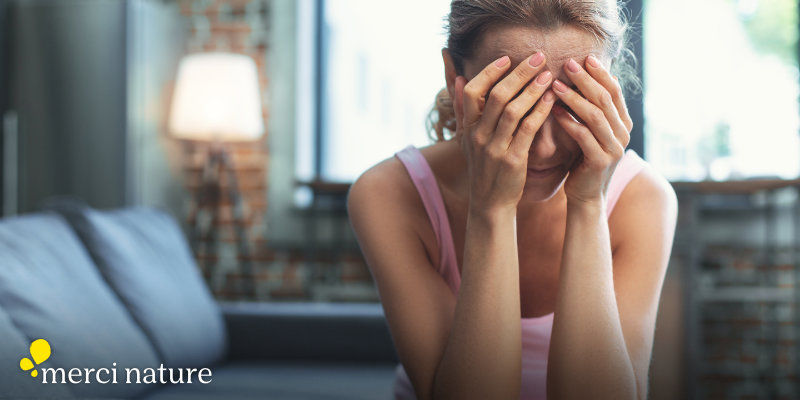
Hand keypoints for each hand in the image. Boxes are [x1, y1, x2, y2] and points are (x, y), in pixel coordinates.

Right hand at [453, 52, 555, 212]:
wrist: (490, 204)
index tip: (507, 58)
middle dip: (519, 73)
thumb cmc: (483, 167)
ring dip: (532, 90)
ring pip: (513, 110)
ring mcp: (494, 149)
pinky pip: (528, 130)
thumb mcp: (465, 139)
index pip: (471, 91)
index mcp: (466, 128)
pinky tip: (551, 100)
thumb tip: (457, 79)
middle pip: (496, 96)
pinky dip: (540, 112)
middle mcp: (478, 136)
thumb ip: (462, 110)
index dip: (489, 72)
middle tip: (538, 57)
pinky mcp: (513, 160)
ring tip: (548, 75)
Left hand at [550, 55, 632, 204]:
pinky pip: (583, 135)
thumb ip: (596, 108)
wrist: (586, 196)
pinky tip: (554, 110)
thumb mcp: (593, 131)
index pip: (614, 90)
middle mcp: (623, 133)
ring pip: (595, 115)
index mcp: (623, 123)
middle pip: (605, 98)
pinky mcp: (600, 161)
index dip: (600, 73)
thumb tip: (600, 75)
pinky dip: (569, 121)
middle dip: (586, 79)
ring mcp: (614, 148)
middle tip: (568, 63)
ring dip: (574, 97)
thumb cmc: (585, 159)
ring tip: (555, 84)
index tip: (583, 57)